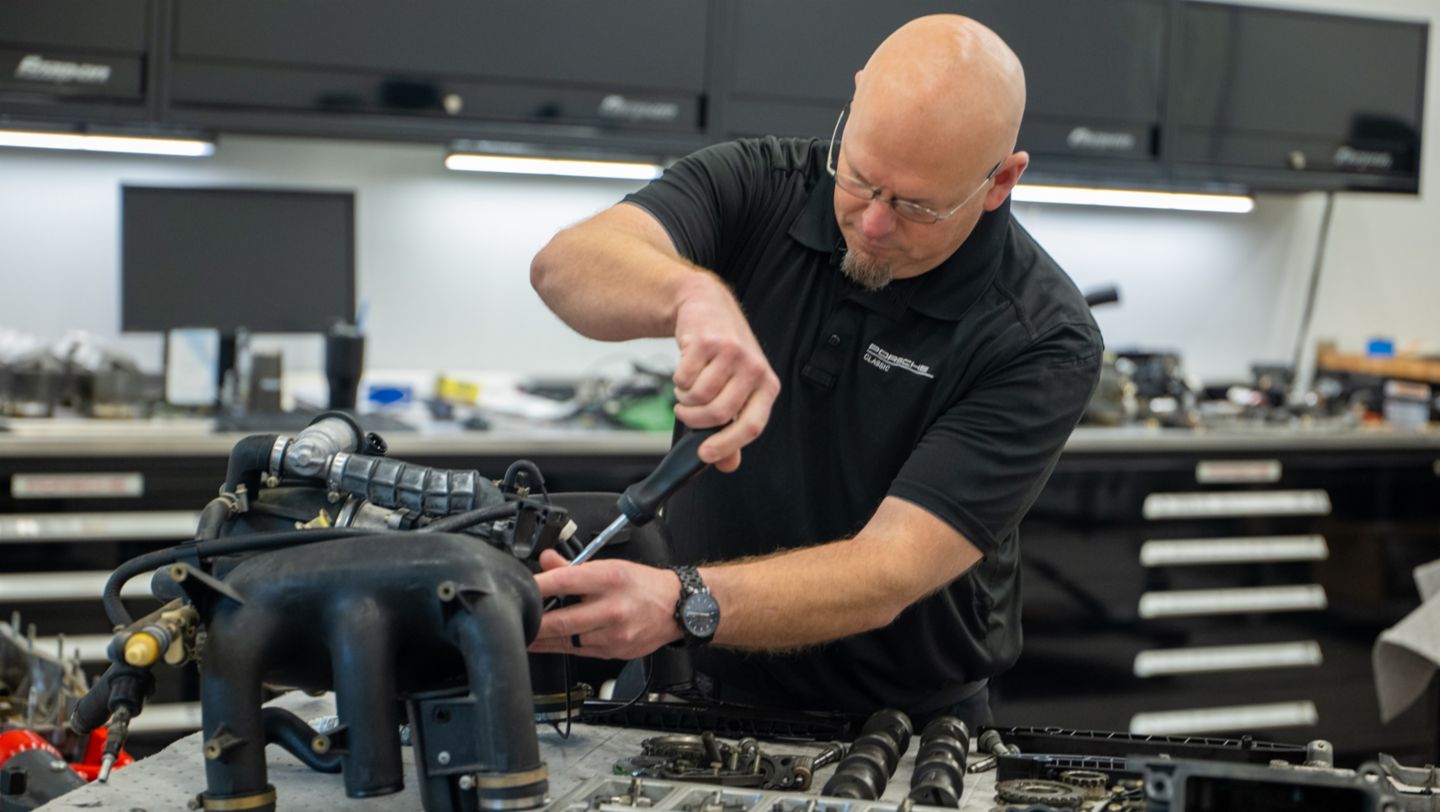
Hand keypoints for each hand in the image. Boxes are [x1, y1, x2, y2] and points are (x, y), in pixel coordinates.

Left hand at [529, 549, 682, 659]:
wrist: (677, 608)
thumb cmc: (642, 585)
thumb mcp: (610, 565)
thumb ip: (574, 567)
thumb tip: (546, 561)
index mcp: (610, 579)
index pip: (565, 582)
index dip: (537, 587)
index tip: (518, 589)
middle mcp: (612, 608)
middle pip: (561, 621)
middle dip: (533, 623)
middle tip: (513, 621)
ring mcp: (613, 634)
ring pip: (566, 640)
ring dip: (542, 639)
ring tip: (524, 634)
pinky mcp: (613, 652)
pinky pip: (577, 651)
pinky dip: (558, 647)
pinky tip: (545, 643)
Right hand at [671, 275, 780, 472]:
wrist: (707, 307)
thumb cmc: (724, 354)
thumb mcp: (737, 390)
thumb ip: (732, 428)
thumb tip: (727, 464)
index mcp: (767, 386)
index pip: (752, 426)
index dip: (727, 445)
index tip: (704, 454)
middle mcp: (754, 369)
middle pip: (718, 413)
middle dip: (694, 419)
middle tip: (685, 412)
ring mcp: (732, 353)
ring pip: (698, 396)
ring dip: (684, 398)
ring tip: (687, 388)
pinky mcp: (707, 341)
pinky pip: (683, 377)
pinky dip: (677, 379)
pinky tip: (685, 368)